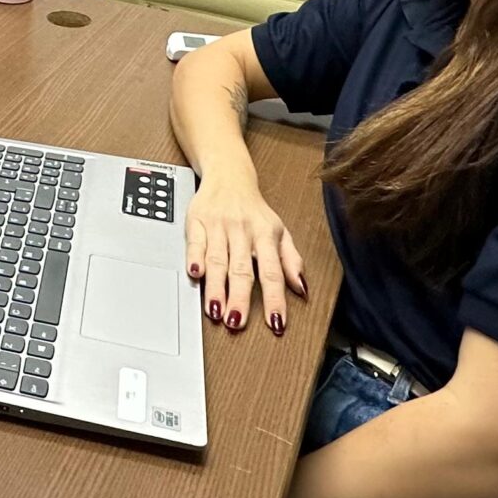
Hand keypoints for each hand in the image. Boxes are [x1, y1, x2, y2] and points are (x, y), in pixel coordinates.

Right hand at [185, 173, 305, 335]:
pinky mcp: (197, 220)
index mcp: (266, 234)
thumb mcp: (280, 231)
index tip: (276, 323)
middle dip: (239, 297)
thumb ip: (291, 261)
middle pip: (242, 269)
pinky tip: (195, 274)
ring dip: (216, 287)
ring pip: (218, 260)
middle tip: (236, 322)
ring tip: (215, 311)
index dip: (274, 299)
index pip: (272, 272)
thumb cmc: (254, 209)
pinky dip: (195, 258)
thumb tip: (302, 289)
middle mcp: (243, 230)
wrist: (228, 174)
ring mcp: (219, 225)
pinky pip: (196, 242)